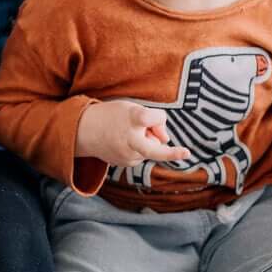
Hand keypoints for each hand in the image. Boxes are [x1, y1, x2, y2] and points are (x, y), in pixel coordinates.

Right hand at [75, 100, 191, 167]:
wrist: (84, 131)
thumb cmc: (113, 115)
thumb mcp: (132, 108)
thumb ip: (153, 119)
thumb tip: (168, 140)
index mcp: (130, 119)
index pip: (147, 118)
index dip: (157, 119)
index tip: (168, 135)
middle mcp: (129, 138)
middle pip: (154, 147)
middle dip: (172, 153)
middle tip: (186, 153)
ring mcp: (127, 154)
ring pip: (152, 148)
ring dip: (149, 141)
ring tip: (130, 132)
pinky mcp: (126, 163)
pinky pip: (144, 155)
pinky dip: (141, 148)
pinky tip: (126, 142)